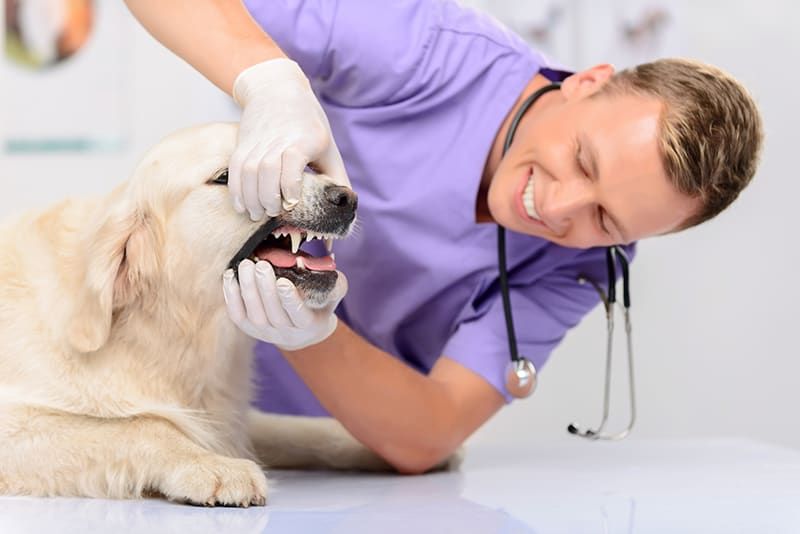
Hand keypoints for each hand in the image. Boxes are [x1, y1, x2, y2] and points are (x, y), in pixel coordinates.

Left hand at [222, 260, 346, 350]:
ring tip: (246, 265)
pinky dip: (232, 296)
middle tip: (260, 265)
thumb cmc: (318, 304)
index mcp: (309, 324)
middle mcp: (286, 333)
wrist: (300, 330)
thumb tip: (328, 264)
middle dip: (265, 289)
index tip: (284, 282)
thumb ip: (335, 283)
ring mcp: (265, 333)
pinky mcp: (248, 328)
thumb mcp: (333, 294)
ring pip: (254, 314)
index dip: (290, 300)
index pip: (298, 315)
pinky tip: (231, 275)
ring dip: (248, 289)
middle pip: (273, 314)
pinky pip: (237, 314)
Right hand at [229, 58, 349, 220]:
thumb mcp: (329, 149)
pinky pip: (235, 167)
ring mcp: (259, 140)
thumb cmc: (310, 125)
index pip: (293, 159)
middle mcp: (280, 138)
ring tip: (257, 214)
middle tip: (274, 214)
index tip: (292, 202)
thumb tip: (347, 215)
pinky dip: (236, 189)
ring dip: (251, 196)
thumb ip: (338, 181)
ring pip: (249, 170)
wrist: (277, 89)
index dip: (290, 183)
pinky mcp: (243, 143)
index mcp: (306, 138)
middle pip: (267, 168)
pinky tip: (242, 205)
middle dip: (268, 196)